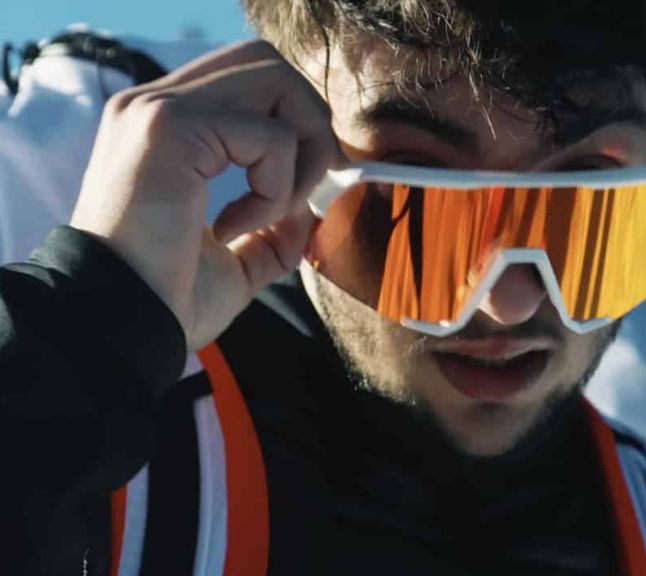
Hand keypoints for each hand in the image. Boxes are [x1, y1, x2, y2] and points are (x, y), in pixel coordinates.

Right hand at [70, 40, 341, 349]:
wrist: (120, 325)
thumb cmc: (168, 300)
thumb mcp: (234, 262)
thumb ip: (272, 231)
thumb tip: (310, 213)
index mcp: (164, 125)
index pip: (250, 78)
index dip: (293, 124)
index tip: (296, 194)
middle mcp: (154, 103)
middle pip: (267, 63)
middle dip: (307, 123)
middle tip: (298, 191)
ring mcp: (158, 108)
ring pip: (276, 83)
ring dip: (300, 149)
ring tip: (272, 210)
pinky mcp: (170, 126)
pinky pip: (272, 136)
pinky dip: (276, 188)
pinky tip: (232, 228)